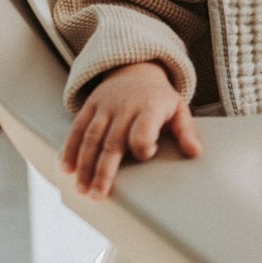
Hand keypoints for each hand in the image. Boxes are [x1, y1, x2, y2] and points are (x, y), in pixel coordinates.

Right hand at [60, 61, 201, 200]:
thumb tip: (194, 153)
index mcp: (149, 108)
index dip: (143, 146)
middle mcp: (124, 108)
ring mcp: (104, 107)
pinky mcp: (89, 107)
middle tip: (97, 195)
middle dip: (103, 171)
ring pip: (91, 138)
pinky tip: (67, 169)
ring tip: (82, 190)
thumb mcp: (179, 109)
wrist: (135, 67)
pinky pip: (77, 129)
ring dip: (85, 166)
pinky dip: (70, 149)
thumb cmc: (159, 98)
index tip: (145, 157)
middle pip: (112, 142)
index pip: (143, 131)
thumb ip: (186, 131)